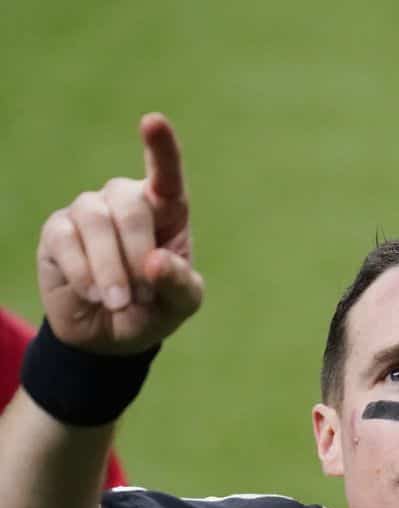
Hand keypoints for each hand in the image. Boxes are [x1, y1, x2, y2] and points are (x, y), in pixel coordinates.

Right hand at [35, 113, 203, 354]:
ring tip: (119, 302)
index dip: (161, 147)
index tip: (153, 121)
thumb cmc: (156, 308)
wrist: (112, 335)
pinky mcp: (58, 230)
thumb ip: (179, 283)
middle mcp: (126, 201)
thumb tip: (156, 261)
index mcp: (166, 210)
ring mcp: (89, 211)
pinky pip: (66, 240)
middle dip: (137, 254)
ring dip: (110, 269)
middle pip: (130, 206)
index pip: (166, 174)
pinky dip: (84, 273)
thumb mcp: (181, 304)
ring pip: (95, 221)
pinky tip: (94, 294)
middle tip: (143, 295)